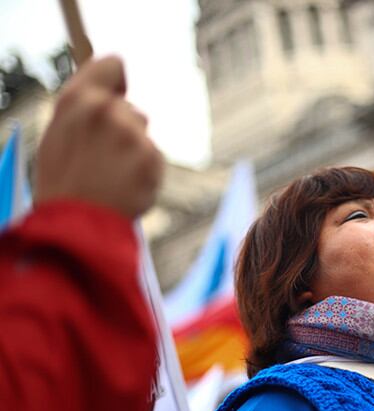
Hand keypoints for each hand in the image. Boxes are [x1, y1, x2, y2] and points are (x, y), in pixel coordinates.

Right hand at [35, 56, 163, 218]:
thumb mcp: (60, 134)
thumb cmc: (65, 180)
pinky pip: (154, 157)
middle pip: (132, 110)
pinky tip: (127, 186)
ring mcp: (131, 134)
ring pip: (143, 134)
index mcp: (77, 100)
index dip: (116, 82)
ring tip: (112, 175)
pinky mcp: (151, 156)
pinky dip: (146, 171)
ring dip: (135, 151)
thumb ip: (85, 108)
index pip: (113, 65)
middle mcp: (105, 110)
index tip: (116, 94)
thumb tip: (112, 92)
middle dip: (124, 129)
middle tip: (102, 158)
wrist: (79, 223)